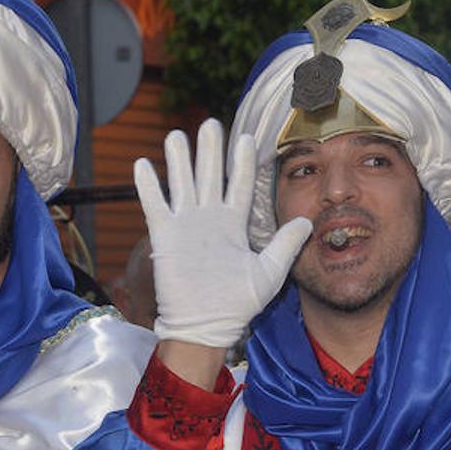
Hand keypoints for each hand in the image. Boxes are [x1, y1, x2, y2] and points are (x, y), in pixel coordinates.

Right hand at [135, 119, 311, 349]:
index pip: (239, 184)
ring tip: (177, 134)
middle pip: (209, 176)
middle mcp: (209, 219)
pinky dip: (148, 185)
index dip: (242, 161)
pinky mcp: (165, 237)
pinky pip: (155, 205)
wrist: (207, 326)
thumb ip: (285, 245)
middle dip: (210, 150)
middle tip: (211, 123)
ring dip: (179, 159)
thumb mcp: (269, 272)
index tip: (247, 137)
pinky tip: (142, 163)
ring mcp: (186, 226)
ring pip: (182, 183)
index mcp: (233, 224)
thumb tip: (308, 221)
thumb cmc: (238, 304)